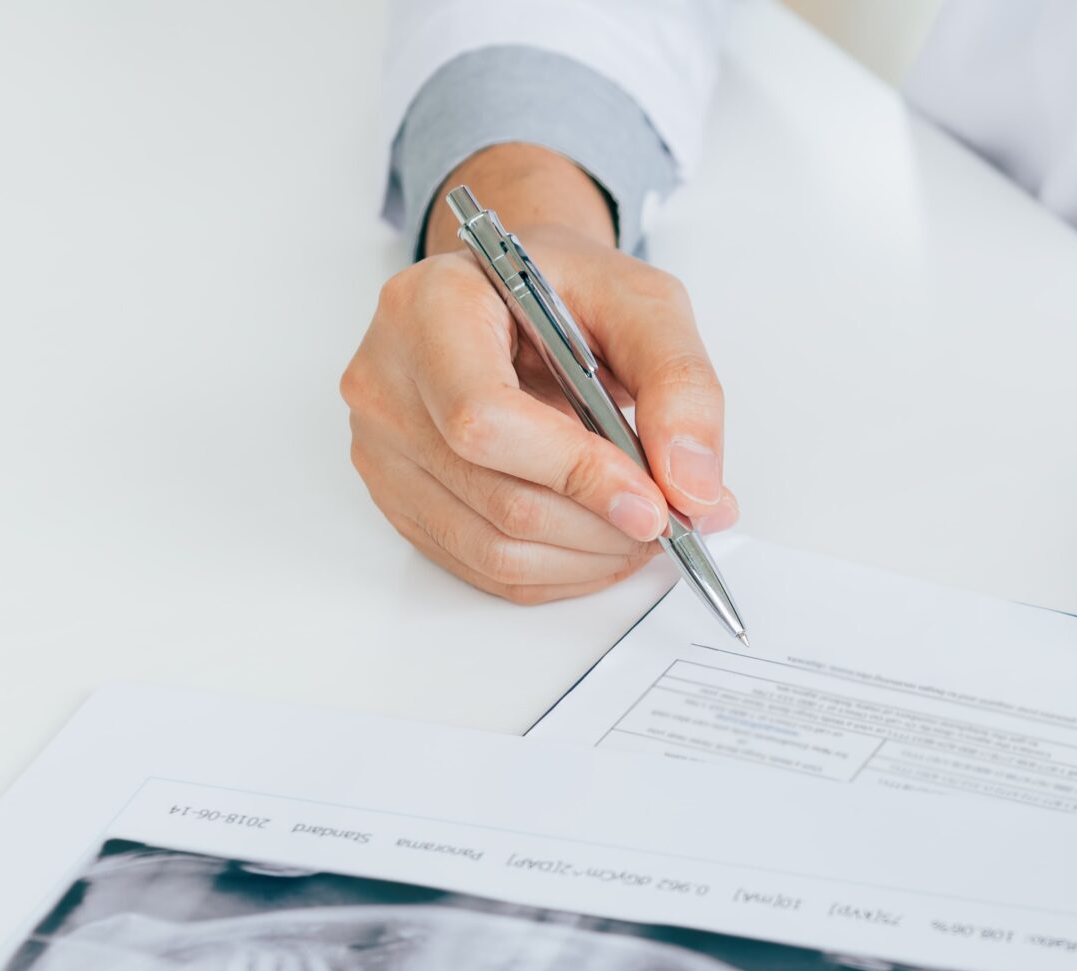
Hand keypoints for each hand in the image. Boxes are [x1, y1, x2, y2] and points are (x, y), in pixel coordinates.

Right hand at [340, 144, 734, 603]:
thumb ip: (679, 384)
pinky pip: (483, 568)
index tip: (654, 503)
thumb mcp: (643, 303)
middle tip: (675, 521)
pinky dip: (561, 572)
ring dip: (590, 558)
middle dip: (603, 525)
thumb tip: (693, 487)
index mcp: (431, 306)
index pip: (484, 417)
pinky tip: (603, 543)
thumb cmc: (567, 291)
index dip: (577, 474)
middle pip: (496, 495)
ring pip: (493, 547)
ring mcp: (383, 447)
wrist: (515, 299)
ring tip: (647, 529)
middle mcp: (386, 379)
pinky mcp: (399, 499)